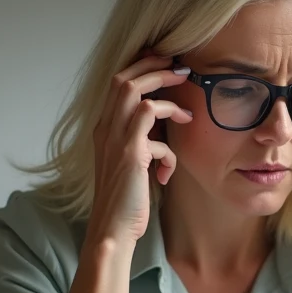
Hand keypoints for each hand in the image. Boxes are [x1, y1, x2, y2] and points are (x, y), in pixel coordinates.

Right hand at [85, 50, 192, 251]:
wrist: (112, 229)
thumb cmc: (126, 201)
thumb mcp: (133, 165)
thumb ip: (143, 143)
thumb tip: (165, 132)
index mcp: (104, 130)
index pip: (116, 84)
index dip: (140, 68)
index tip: (164, 63)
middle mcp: (105, 130)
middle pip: (123, 79)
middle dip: (153, 66)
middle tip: (180, 67)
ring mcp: (115, 139)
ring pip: (134, 92)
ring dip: (164, 90)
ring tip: (187, 111)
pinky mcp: (130, 153)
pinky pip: (149, 121)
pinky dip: (168, 141)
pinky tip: (170, 168)